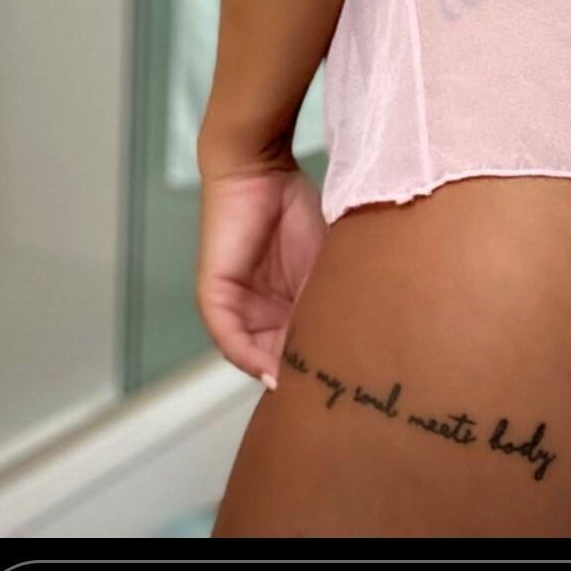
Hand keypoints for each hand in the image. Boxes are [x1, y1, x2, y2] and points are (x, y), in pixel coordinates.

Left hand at [195, 159, 328, 386]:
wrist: (260, 168)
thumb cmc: (297, 207)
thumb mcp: (325, 262)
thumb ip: (331, 299)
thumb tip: (354, 343)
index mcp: (287, 306)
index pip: (300, 349)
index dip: (320, 368)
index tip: (346, 388)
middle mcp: (260, 311)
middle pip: (277, 358)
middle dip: (299, 379)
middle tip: (328, 402)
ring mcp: (235, 307)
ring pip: (254, 354)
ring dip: (277, 373)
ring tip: (306, 391)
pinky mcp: (215, 296)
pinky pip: (229, 339)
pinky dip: (249, 357)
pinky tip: (271, 371)